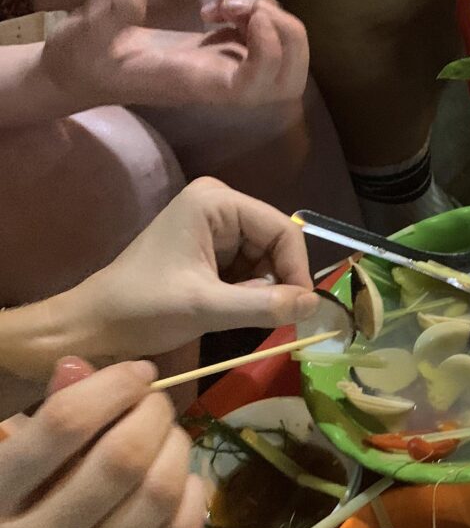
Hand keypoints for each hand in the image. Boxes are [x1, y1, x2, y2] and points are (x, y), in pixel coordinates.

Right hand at [0, 361, 203, 527]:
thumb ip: (38, 428)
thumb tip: (80, 365)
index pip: (61, 427)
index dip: (111, 387)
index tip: (137, 372)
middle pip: (122, 459)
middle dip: (153, 416)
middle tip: (156, 403)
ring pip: (157, 497)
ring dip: (177, 450)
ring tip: (170, 435)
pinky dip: (190, 495)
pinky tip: (183, 477)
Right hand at [41, 0, 308, 110]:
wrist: (83, 69)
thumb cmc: (82, 56)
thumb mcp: (85, 33)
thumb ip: (109, 13)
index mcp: (194, 83)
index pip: (255, 87)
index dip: (269, 52)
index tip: (247, 14)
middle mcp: (221, 83)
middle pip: (290, 81)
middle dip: (286, 35)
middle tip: (243, 6)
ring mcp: (228, 70)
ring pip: (289, 63)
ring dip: (273, 23)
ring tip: (229, 4)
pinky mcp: (225, 56)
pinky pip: (268, 44)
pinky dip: (258, 20)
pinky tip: (221, 9)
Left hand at [64, 178, 318, 363]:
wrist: (95, 326)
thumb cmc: (142, 308)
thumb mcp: (206, 308)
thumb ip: (264, 306)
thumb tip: (316, 307)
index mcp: (215, 202)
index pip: (283, 229)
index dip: (297, 270)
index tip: (299, 311)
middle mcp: (219, 204)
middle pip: (277, 243)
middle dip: (277, 281)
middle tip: (269, 318)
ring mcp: (215, 226)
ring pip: (267, 259)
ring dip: (263, 290)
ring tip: (238, 313)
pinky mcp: (211, 249)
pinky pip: (250, 269)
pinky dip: (250, 293)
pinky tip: (230, 309)